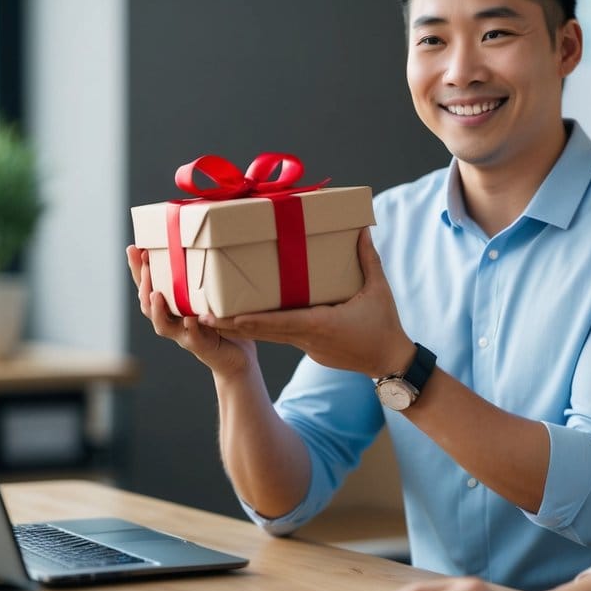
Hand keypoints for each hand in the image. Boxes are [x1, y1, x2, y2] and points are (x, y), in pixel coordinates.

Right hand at [126, 245, 256, 379]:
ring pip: (162, 325)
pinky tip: (190, 319)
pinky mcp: (201, 346)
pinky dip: (190, 328)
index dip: (137, 269)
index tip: (133, 248)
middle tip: (144, 264)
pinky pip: (193, 337)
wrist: (236, 358)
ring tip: (155, 294)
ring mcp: (184, 335)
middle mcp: (172, 321)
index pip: (148, 286)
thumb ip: (201, 279)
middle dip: (144, 284)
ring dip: (156, 309)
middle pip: (148, 304)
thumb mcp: (209, 297)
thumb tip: (197, 245)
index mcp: (171, 308)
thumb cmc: (221, 323)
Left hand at [205, 228, 414, 377]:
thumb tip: (362, 228)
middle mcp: (307, 338)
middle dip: (230, 324)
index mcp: (320, 324)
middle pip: (262, 331)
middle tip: (200, 316)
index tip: (220, 316)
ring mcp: (307, 347)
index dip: (246, 320)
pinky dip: (263, 329)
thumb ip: (368, 258)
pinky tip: (248, 320)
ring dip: (243, 327)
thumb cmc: (385, 326)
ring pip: (269, 335)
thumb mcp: (379, 290)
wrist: (390, 362)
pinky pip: (282, 337)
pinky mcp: (311, 350)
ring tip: (215, 317)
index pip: (275, 322)